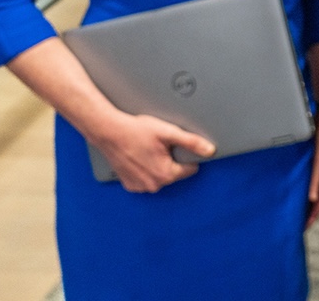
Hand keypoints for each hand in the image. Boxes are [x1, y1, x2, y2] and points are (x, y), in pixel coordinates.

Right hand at [83, 109, 215, 193]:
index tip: (175, 147)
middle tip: (158, 146)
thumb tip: (209, 150)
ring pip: (160, 177)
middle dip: (170, 160)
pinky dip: (145, 170)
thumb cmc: (135, 131)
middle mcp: (153, 185)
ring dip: (157, 165)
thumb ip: (191, 142)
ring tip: (147, 150)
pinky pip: (146, 179)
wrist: (109, 132)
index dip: (186, 155)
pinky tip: (139, 157)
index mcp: (166, 174)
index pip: (190, 169)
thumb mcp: (167, 132)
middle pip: (174, 173)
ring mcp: (140, 187)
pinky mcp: (130, 185)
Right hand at [305, 107, 318, 227]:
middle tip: (303, 229)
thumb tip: (283, 171)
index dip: (310, 211)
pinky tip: (312, 198)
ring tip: (308, 221)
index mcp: (317, 170)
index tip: (301, 224)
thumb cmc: (312, 130)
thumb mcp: (302, 149)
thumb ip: (297, 161)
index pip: (315, 195)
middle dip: (312, 215)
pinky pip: (317, 175)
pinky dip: (315, 188)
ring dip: (315, 208)